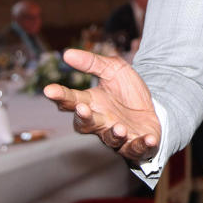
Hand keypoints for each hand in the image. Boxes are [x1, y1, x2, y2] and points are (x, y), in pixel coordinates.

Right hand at [43, 49, 160, 161]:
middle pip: (85, 124)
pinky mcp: (136, 144)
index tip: (49, 89)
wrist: (153, 106)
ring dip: (114, 134)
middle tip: (82, 108)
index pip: (71, 101)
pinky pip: (137, 149)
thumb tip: (67, 53)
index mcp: (91, 103)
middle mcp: (100, 122)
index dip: (60, 96)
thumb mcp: (114, 70)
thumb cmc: (128, 90)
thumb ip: (92, 63)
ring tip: (120, 128)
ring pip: (110, 139)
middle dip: (83, 117)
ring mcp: (117, 136)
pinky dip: (142, 145)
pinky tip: (149, 139)